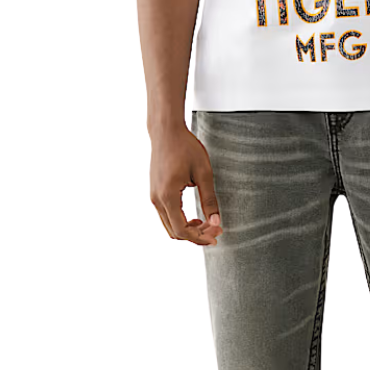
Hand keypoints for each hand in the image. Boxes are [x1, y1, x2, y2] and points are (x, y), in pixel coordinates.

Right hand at [148, 123, 223, 244]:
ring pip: (169, 225)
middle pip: (174, 232)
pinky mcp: (155, 192)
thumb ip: (209, 199)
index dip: (200, 237)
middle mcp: (156, 199)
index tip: (216, 235)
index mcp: (167, 196)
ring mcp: (153, 196)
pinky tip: (195, 217)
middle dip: (196, 235)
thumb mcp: (203, 173)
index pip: (182, 230)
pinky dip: (180, 221)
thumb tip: (216, 221)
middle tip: (216, 229)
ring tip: (207, 223)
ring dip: (188, 229)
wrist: (166, 131)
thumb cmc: (185, 147)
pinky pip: (166, 215)